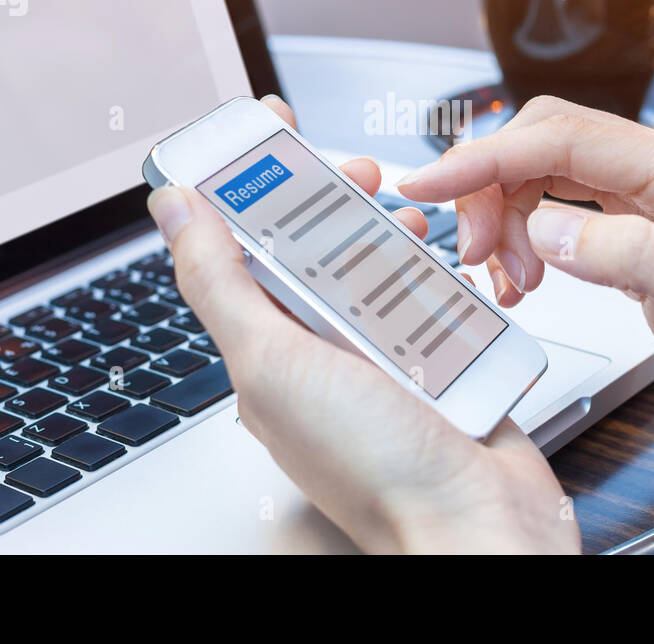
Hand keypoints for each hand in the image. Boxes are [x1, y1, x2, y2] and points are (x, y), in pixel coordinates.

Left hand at [147, 96, 577, 553]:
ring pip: (377, 266)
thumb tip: (173, 209)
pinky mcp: (438, 362)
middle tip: (356, 172)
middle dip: (332, 198)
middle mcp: (320, 354)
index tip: (266, 127)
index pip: (243, 248)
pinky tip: (447, 262)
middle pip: (315, 248)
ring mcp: (382, 358)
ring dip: (389, 232)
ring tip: (406, 218)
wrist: (480, 527)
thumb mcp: (273, 362)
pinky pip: (432, 297)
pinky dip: (440, 272)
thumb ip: (221, 283)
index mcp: (268, 354)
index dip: (251, 183)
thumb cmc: (377, 469)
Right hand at [397, 95, 653, 462]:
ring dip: (506, 218)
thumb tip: (547, 228)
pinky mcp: (641, 234)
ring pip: (546, 174)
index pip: (566, 138)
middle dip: (492, 188)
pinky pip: (560, 211)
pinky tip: (524, 280)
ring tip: (507, 279)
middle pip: (548, 143)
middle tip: (471, 253)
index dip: (487, 157)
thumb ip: (635, 259)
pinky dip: (525, 239)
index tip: (429, 181)